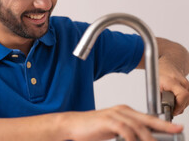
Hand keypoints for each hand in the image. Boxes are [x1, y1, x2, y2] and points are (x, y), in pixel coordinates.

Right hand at [61, 105, 182, 140]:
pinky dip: (131, 138)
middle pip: (146, 119)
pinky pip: (124, 129)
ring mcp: (114, 114)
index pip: (147, 118)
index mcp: (124, 112)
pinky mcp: (107, 120)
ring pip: (137, 126)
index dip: (163, 124)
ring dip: (147, 138)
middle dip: (162, 128)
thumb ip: (128, 132)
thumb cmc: (92, 128)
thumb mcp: (113, 129)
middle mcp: (121, 110)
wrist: (73, 124)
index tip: (176, 129)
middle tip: (175, 132)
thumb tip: (141, 138)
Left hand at [159, 57, 188, 115]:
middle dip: (179, 108)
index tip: (174, 111)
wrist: (167, 64)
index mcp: (173, 81)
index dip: (179, 106)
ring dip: (181, 106)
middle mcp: (183, 82)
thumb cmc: (160, 73)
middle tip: (171, 111)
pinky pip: (187, 98)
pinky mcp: (188, 87)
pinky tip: (176, 103)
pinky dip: (182, 102)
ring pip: (188, 101)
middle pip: (186, 101)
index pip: (183, 95)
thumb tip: (160, 108)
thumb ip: (158, 96)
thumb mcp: (154, 84)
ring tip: (173, 107)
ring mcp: (187, 84)